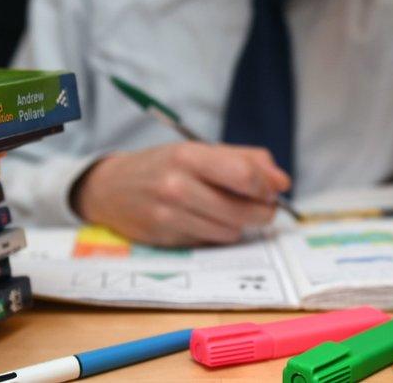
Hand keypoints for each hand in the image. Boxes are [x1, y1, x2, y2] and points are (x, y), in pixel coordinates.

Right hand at [72, 142, 290, 246]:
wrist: (110, 188)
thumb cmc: (162, 165)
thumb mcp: (198, 150)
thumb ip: (244, 160)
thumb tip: (282, 182)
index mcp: (188, 156)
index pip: (244, 176)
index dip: (267, 186)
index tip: (273, 189)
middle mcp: (177, 186)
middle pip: (244, 210)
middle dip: (262, 210)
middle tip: (262, 205)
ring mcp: (170, 215)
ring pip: (231, 231)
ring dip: (238, 224)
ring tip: (226, 210)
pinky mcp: (167, 239)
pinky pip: (211, 242)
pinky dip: (216, 233)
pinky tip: (204, 220)